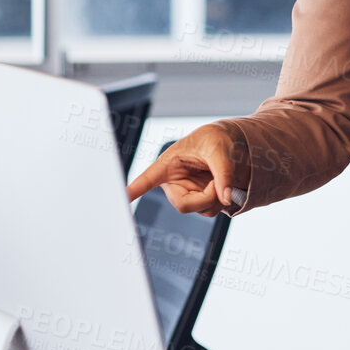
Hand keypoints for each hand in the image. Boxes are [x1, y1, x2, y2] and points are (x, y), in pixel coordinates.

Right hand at [126, 122, 247, 216]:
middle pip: (184, 205)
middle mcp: (173, 182)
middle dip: (206, 198)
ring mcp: (186, 192)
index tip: (122, 198)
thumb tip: (226, 199)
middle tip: (220, 185)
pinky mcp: (197, 199)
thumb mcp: (220, 149)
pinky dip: (221, 201)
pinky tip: (221, 186)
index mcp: (168, 164)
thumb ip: (224, 174)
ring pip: (200, 210)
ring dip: (216, 200)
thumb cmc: (215, 139)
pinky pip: (209, 210)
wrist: (226, 142)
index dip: (135, 190)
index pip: (148, 179)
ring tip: (220, 179)